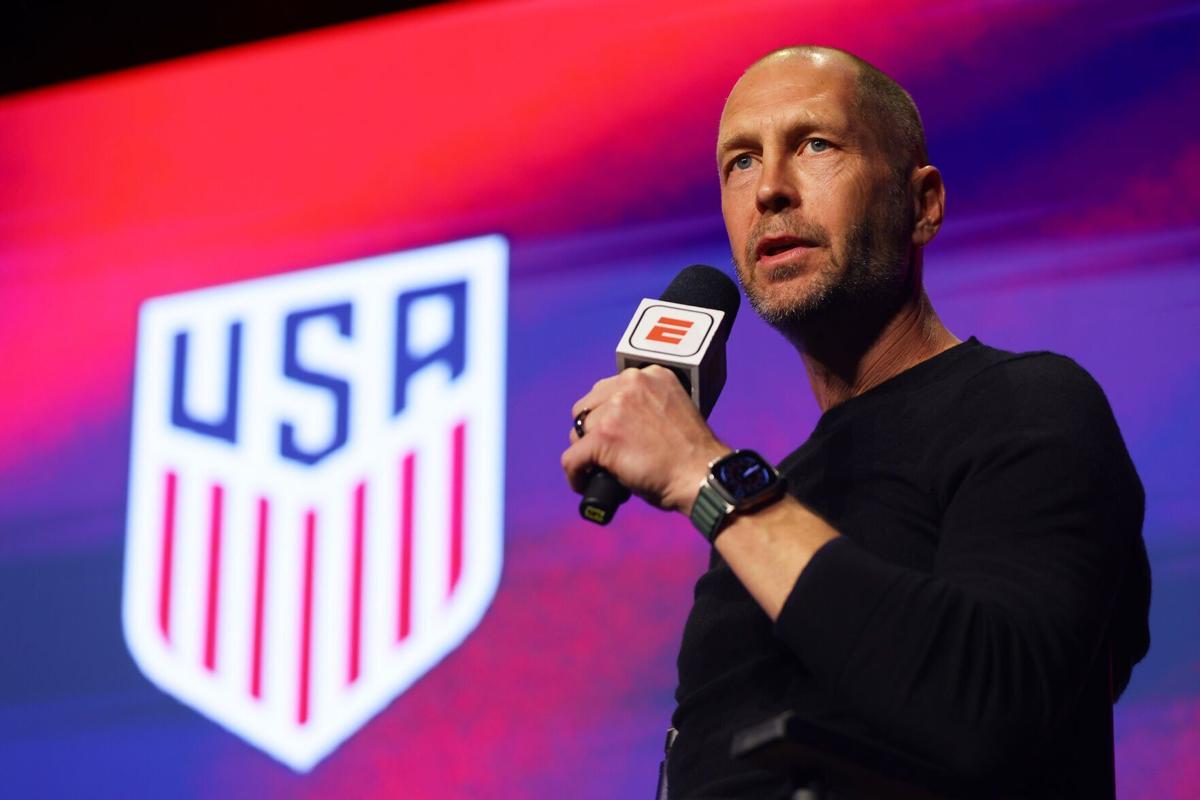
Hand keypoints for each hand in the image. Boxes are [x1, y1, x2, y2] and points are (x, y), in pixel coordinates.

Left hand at [561, 365, 730, 513]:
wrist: (702, 475)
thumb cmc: (692, 453)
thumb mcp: (673, 408)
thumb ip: (646, 405)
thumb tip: (618, 423)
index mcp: (650, 374)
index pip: (607, 390)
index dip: (604, 415)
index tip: (610, 433)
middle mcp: (631, 384)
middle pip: (586, 407)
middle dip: (591, 431)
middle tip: (603, 453)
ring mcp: (615, 410)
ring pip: (577, 433)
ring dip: (585, 453)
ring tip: (599, 470)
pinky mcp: (603, 437)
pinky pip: (572, 458)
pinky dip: (575, 475)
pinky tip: (584, 484)